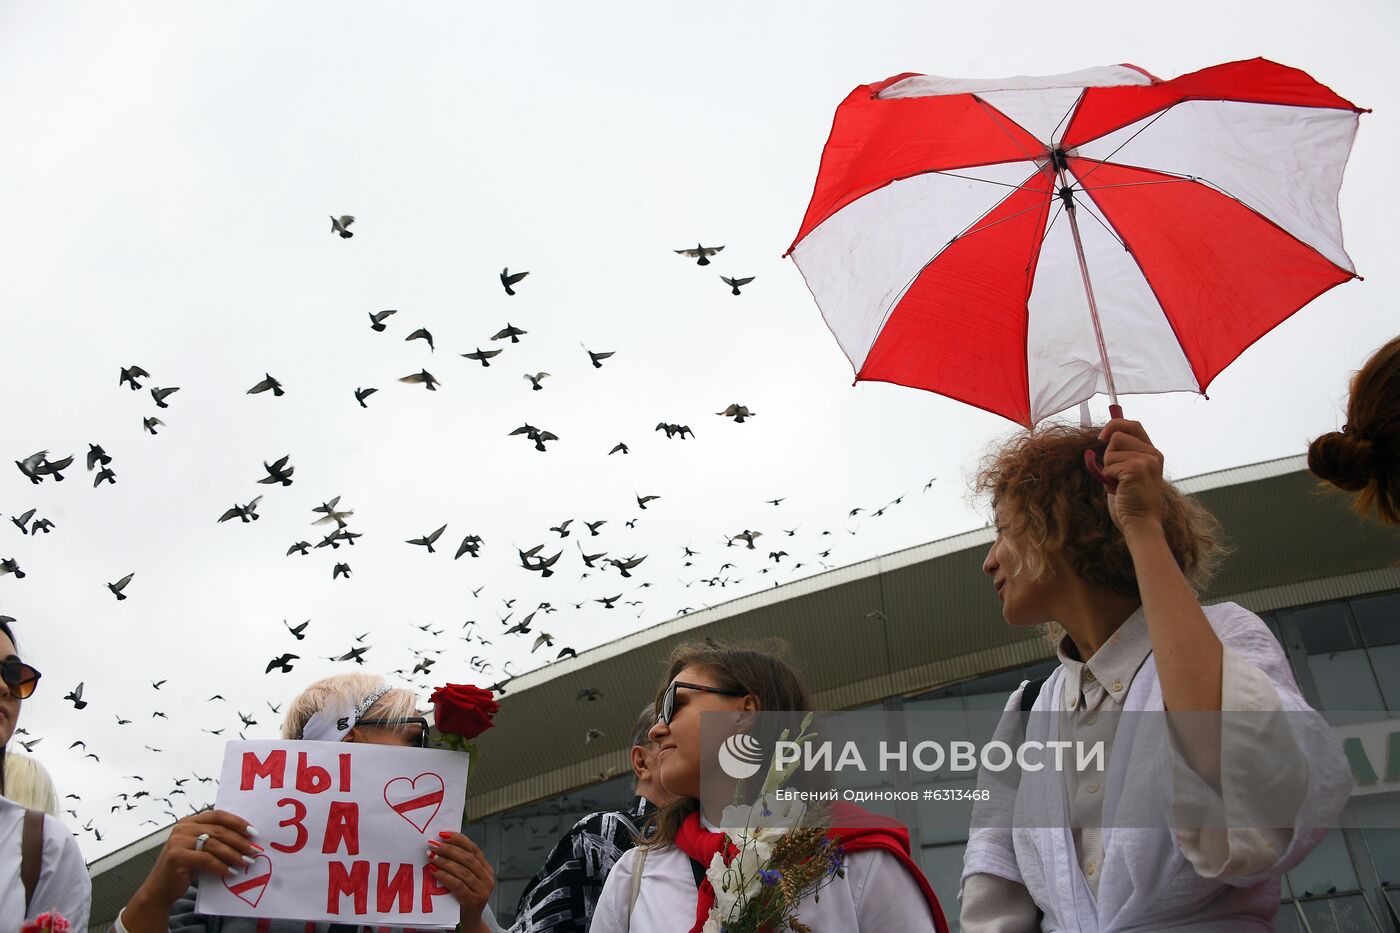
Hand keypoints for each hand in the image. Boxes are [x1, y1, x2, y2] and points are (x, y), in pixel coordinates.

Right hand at [127, 810, 260, 922]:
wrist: (159, 890)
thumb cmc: (184, 869)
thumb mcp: (200, 849)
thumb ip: (215, 840)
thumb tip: (247, 839)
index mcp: (189, 821)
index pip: (218, 815)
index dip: (237, 822)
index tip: (253, 832)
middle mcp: (182, 827)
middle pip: (219, 830)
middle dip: (240, 841)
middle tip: (254, 850)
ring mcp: (178, 841)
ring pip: (214, 845)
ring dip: (234, 854)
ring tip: (246, 862)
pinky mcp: (177, 856)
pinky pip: (206, 859)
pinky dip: (221, 866)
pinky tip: (230, 872)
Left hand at [428, 831, 494, 927]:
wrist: (470, 922)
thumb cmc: (464, 898)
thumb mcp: (466, 879)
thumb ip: (460, 865)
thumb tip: (440, 845)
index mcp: (486, 869)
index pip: (473, 849)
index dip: (458, 840)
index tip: (442, 834)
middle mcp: (487, 878)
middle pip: (468, 858)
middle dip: (449, 849)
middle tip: (433, 845)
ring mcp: (482, 890)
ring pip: (463, 870)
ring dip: (445, 862)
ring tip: (431, 857)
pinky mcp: (473, 901)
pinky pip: (458, 885)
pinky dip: (445, 876)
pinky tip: (434, 872)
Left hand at [1098, 418, 1165, 536]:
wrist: (1140, 524)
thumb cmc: (1130, 502)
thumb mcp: (1128, 473)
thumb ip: (1122, 455)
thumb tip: (1104, 437)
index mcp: (1152, 453)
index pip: (1133, 425)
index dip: (1115, 425)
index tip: (1102, 437)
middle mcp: (1153, 454)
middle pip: (1117, 436)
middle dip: (1109, 455)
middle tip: (1115, 474)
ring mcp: (1146, 460)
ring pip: (1110, 452)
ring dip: (1108, 469)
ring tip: (1119, 485)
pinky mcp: (1136, 469)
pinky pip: (1108, 467)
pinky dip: (1107, 480)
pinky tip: (1119, 491)